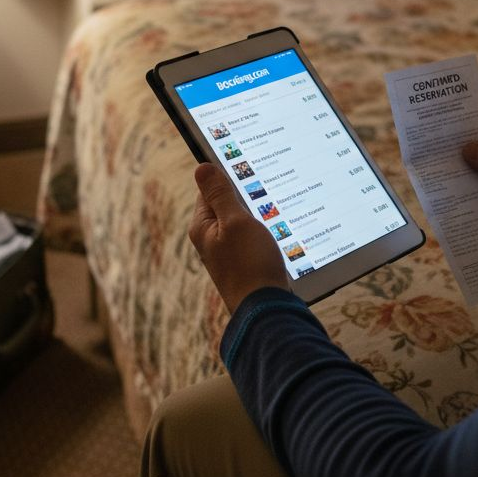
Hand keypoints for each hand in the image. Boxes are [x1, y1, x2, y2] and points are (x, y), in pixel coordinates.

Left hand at [188, 162, 290, 312]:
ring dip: (257, 217)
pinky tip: (275, 237)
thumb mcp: (235, 221)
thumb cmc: (250, 264)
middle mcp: (211, 240)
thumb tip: (201, 167)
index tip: (250, 171)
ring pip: (242, 223)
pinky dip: (263, 234)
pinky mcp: (244, 264)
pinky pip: (251, 239)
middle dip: (246, 199)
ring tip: (273, 218)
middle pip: (227, 206)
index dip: (229, 179)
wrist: (265, 309)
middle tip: (266, 197)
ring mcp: (227, 253)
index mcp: (202, 227)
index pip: (210, 190)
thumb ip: (219, 194)